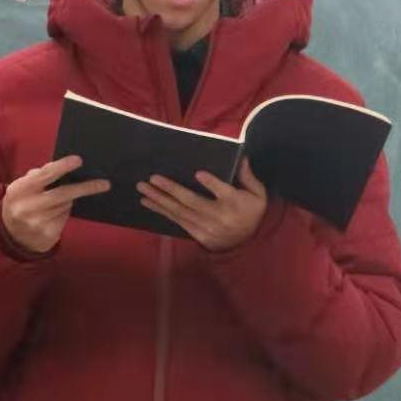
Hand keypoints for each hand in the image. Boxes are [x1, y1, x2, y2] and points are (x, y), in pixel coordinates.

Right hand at [1, 156, 109, 254]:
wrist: (11, 236)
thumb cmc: (21, 202)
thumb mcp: (22, 187)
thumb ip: (39, 176)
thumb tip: (64, 167)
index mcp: (19, 189)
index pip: (44, 175)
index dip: (62, 166)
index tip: (79, 160)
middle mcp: (27, 207)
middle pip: (62, 194)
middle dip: (85, 188)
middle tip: (104, 184)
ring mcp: (37, 223)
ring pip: (65, 205)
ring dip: (70, 200)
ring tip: (64, 198)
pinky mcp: (47, 235)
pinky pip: (64, 218)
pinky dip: (65, 212)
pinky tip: (56, 213)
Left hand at [139, 159, 267, 252]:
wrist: (247, 244)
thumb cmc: (251, 212)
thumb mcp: (257, 194)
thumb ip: (248, 176)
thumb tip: (241, 157)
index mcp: (235, 203)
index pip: (223, 192)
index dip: (211, 183)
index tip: (198, 173)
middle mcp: (218, 216)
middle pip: (192, 202)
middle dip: (171, 189)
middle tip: (153, 179)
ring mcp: (206, 227)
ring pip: (179, 212)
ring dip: (159, 200)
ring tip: (143, 189)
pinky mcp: (197, 234)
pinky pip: (177, 221)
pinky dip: (162, 211)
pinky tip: (149, 203)